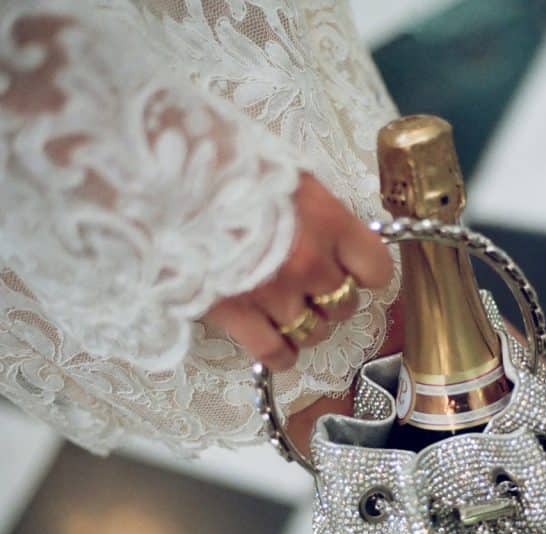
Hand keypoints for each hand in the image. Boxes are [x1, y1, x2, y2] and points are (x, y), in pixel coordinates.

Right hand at [205, 173, 393, 370]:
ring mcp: (275, 293)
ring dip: (305, 325)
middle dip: (331, 298)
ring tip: (288, 310)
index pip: (376, 269)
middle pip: (344, 303)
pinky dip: (282, 356)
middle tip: (310, 286)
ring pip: (313, 331)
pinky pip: (275, 353)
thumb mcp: (291, 176)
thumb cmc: (230, 165)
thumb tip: (335, 237)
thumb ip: (319, 213)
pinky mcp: (238, 315)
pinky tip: (280, 349)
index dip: (364, 273)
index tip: (352, 270)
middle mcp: (309, 262)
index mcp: (329, 222)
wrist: (169, 175)